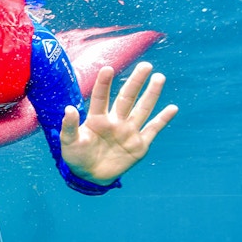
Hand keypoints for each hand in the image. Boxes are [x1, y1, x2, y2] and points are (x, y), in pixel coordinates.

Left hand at [60, 62, 178, 184]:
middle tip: (146, 65)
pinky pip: (153, 129)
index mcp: (97, 119)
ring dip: (151, 94)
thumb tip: (69, 108)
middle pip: (127, 98)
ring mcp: (128, 132)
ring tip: (159, 77)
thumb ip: (69, 126)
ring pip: (142, 109)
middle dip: (136, 82)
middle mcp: (115, 121)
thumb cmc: (76, 156)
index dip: (104, 84)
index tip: (107, 68)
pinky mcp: (139, 145)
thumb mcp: (69, 142)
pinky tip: (173, 108)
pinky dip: (163, 119)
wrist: (90, 176)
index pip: (101, 97)